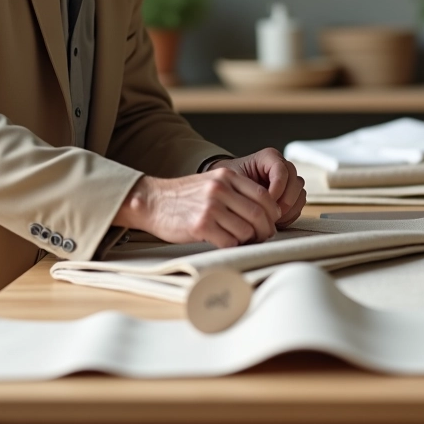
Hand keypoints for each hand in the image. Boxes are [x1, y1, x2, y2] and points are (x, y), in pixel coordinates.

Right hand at [114, 167, 281, 247]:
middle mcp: (220, 189)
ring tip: (240, 240)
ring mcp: (210, 207)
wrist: (152, 201)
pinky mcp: (200, 226)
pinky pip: (229, 242)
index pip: (263, 195)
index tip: (270, 222)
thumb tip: (264, 213)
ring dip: (247, 240)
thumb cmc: (183, 197)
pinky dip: (232, 246)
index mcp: (226, 176)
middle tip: (262, 237)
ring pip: (246, 230)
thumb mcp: (211, 183)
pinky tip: (224, 243)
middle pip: (258, 214)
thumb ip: (235, 192)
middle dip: (265, 230)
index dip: (271, 213)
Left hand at [210, 148, 305, 228]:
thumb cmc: (228, 181)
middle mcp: (282, 167)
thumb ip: (245, 185)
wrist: (228, 190)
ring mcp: (289, 182)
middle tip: (271, 213)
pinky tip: (276, 220)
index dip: (278, 187)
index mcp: (269, 157)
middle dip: (285, 200)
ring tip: (272, 218)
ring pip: (300, 194)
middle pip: (295, 182)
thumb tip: (259, 200)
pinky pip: (299, 206)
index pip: (282, 170)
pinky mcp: (291, 196)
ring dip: (288, 209)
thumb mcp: (232, 179)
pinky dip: (290, 215)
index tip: (267, 200)